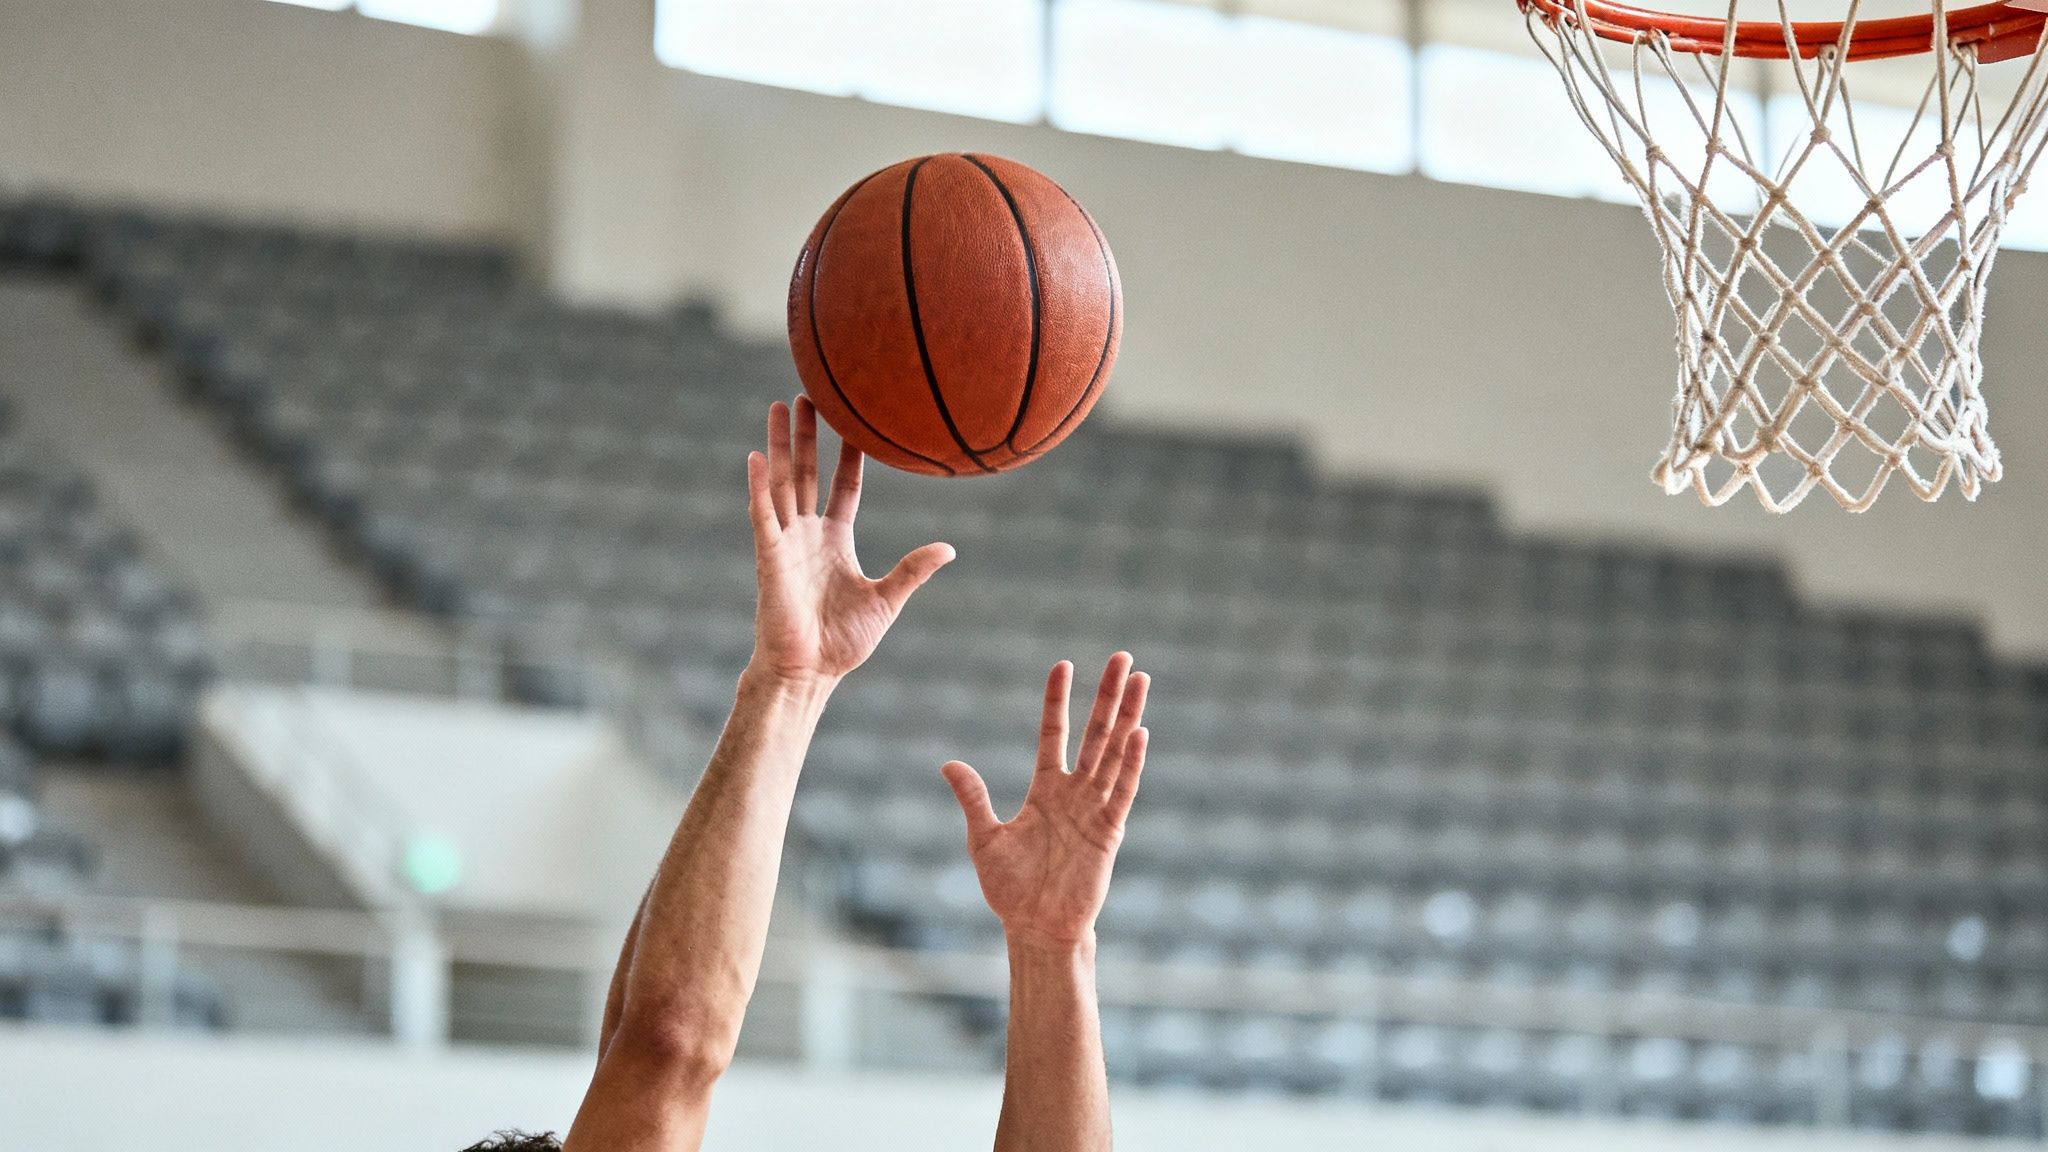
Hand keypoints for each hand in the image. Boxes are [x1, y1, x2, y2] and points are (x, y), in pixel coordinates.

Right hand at [746, 397, 953, 685]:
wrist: (811, 673)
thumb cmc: (843, 642)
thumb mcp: (887, 599)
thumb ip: (913, 570)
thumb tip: (949, 548)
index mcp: (835, 541)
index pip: (843, 488)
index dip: (848, 456)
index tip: (854, 423)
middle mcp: (807, 535)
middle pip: (808, 473)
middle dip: (808, 436)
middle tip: (808, 395)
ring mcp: (786, 543)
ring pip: (783, 483)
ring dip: (782, 445)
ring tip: (779, 406)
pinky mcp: (770, 558)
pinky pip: (764, 517)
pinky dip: (759, 487)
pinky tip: (756, 457)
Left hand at [942, 654, 1151, 947]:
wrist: (1036, 928)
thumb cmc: (1010, 889)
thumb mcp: (985, 839)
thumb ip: (974, 799)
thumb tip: (948, 764)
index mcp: (1044, 790)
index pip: (1053, 734)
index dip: (1057, 700)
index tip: (1062, 665)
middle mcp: (1074, 792)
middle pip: (1094, 733)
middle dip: (1106, 695)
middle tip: (1120, 657)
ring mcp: (1094, 809)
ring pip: (1114, 752)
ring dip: (1127, 716)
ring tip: (1140, 680)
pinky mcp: (1109, 831)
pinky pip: (1123, 790)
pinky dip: (1132, 762)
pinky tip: (1139, 733)